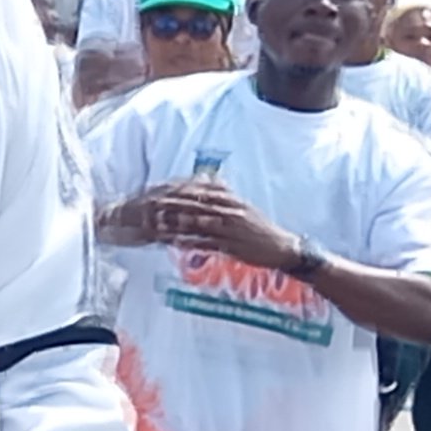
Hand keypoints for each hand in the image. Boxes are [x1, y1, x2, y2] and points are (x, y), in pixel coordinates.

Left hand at [142, 178, 305, 276]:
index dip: (177, 190)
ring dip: (174, 223)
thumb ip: (223, 196)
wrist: (282, 247)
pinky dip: (189, 242)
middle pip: (194, 204)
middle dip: (170, 205)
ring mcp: (230, 228)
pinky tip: (174, 243)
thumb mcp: (242, 208)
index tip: (157, 190)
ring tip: (154, 224)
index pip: (199, 190)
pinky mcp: (232, 245)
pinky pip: (206, 243)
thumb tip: (207, 183)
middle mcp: (230, 210)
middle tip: (149, 206)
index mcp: (231, 199)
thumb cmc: (259, 229)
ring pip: (197, 223)